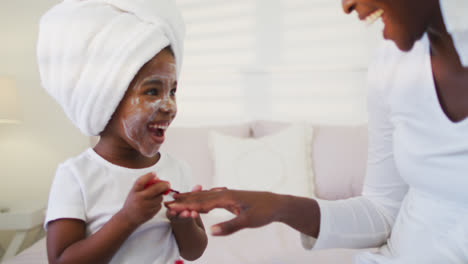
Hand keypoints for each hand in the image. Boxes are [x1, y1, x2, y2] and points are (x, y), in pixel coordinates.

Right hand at [119, 172, 169, 226]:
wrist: (128, 218)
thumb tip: (157, 178)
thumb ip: (144, 184)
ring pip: (160, 198)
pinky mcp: (150, 213)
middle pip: (156, 189)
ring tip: (153, 197)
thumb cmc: (132, 202)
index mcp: (134, 192)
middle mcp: (139, 199)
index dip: (148, 176)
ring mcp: (145, 207)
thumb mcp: (134, 192)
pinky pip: (159, 205)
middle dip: (164, 185)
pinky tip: (152, 205)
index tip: (154, 173)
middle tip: (167, 184)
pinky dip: (158, 203)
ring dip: (160, 196)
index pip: (141, 182)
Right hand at [165, 188, 281, 235]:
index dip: (186, 206)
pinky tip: (198, 199)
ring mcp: (228, 195)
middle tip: (167, 202)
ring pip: (205, 196)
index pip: (202, 203)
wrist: (277, 203)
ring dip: (191, 197)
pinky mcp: (231, 198)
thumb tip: (211, 231)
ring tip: (177, 198)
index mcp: (227, 198)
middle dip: (184, 199)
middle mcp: (225, 194)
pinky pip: (212, 197)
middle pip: (200, 197)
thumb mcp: (248, 221)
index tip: (172, 208)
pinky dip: (201, 198)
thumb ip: (230, 226)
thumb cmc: (264, 212)